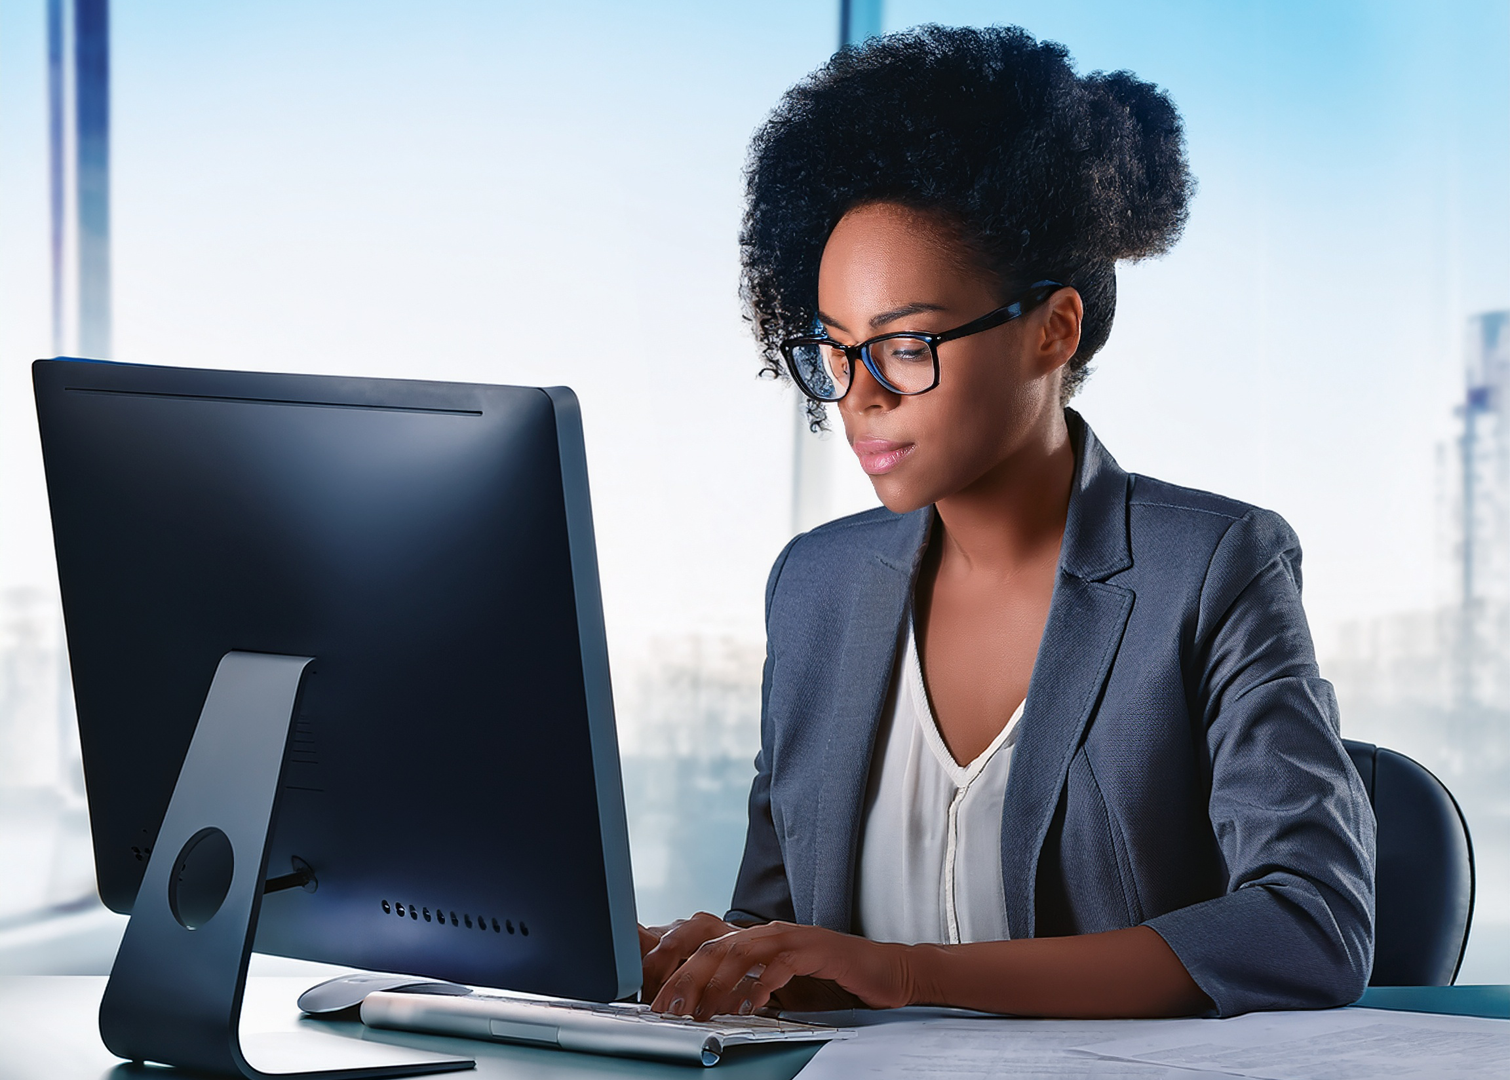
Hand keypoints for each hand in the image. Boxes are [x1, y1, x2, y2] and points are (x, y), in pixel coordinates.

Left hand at [649, 921, 914, 1019]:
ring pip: (741, 951)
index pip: (707, 949)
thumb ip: (749, 988)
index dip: (678, 971)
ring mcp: (793, 938)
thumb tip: (709, 1008)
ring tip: (701, 1009)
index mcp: (758, 940)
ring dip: (716, 983)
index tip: (658, 1001)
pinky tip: (751, 1005)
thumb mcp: (782, 986)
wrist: (885, 972)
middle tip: (668, 1008)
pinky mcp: (817, 949)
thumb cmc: (834, 981)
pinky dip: (762, 985)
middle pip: (714, 947)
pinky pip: (781, 964)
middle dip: (686, 977)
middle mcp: (771, 933)